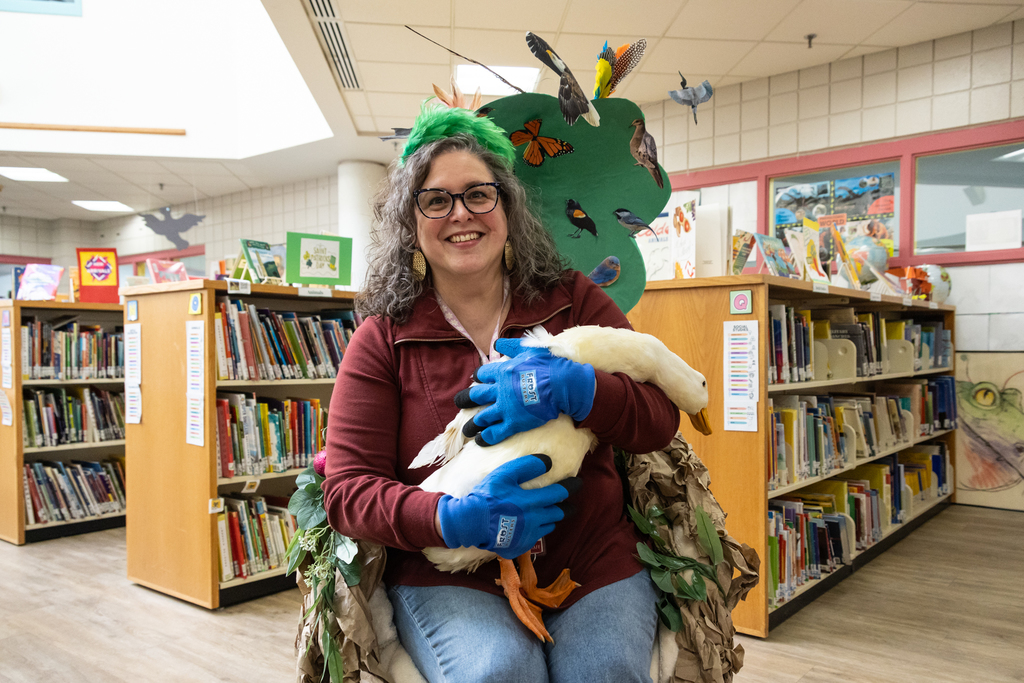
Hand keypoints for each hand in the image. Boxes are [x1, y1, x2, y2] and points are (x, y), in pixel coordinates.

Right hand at [436, 455, 578, 558]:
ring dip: (551, 519)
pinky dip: (535, 530)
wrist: (470, 523)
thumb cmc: (487, 496)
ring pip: (548, 527)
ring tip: (549, 514)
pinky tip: (529, 525)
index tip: (578, 483)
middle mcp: (534, 521)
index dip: (570, 487)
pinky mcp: (520, 547)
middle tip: (569, 504)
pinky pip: (535, 538)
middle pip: (557, 514)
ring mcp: (528, 536)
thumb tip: (548, 461)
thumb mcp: (504, 475)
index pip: (558, 494)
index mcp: (532, 502)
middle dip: (565, 507)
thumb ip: (526, 466)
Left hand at [456, 338, 595, 445]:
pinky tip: (479, 441)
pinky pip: (495, 432)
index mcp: (502, 371)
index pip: (483, 374)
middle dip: (466, 400)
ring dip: (472, 424)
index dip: (478, 377)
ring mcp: (505, 408)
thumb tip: (496, 343)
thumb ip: (511, 346)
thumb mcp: (528, 349)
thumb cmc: (548, 364)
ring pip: (482, 417)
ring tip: (467, 430)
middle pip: (476, 396)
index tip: (475, 380)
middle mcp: (499, 390)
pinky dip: (485, 438)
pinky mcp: (514, 423)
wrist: (562, 384)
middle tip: (459, 403)